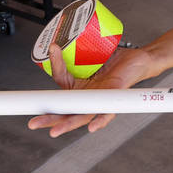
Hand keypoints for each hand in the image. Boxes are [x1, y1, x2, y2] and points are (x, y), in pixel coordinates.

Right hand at [27, 43, 153, 136]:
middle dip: (48, 119)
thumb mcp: (91, 54)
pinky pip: (106, 112)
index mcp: (79, 88)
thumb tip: (56, 42)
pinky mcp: (114, 98)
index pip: (61, 80)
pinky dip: (100, 120)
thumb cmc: (115, 60)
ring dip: (68, 124)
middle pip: (65, 112)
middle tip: (33, 124)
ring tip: (55, 131)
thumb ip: (75, 51)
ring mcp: (100, 99)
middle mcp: (87, 97)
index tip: (53, 48)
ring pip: (81, 116)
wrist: (139, 60)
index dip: (56, 65)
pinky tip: (92, 127)